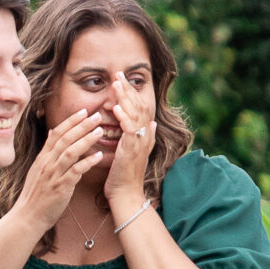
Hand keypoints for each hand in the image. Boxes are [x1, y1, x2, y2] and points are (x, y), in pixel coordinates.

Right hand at [19, 106, 109, 232]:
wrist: (28, 216)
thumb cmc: (35, 195)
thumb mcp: (37, 169)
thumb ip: (46, 151)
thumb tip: (52, 132)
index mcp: (43, 158)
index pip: (57, 133)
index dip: (70, 121)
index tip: (83, 111)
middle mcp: (47, 163)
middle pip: (65, 139)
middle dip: (82, 125)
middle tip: (97, 115)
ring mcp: (53, 174)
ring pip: (70, 152)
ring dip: (86, 140)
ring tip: (100, 131)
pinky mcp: (61, 187)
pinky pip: (76, 171)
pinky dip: (87, 162)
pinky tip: (99, 156)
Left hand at [102, 74, 155, 220]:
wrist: (126, 195)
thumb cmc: (123, 176)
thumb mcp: (132, 152)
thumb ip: (141, 137)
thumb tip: (153, 124)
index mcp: (146, 135)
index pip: (142, 107)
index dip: (133, 93)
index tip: (122, 79)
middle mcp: (146, 136)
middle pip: (140, 106)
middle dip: (128, 89)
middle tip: (118, 74)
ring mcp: (141, 143)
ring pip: (136, 114)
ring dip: (125, 98)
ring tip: (116, 84)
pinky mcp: (132, 150)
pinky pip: (130, 130)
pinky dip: (124, 117)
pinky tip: (115, 107)